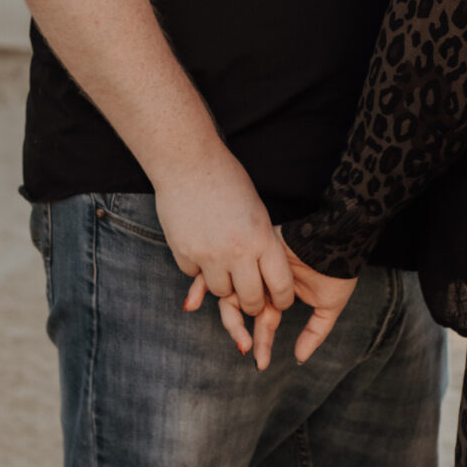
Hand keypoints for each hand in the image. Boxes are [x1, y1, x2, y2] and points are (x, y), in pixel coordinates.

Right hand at [158, 147, 294, 353]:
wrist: (188, 163)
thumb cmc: (227, 181)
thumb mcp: (257, 212)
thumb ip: (262, 244)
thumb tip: (267, 278)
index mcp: (262, 238)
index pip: (281, 286)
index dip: (282, 299)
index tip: (279, 300)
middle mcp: (237, 251)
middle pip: (251, 300)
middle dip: (253, 303)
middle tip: (252, 298)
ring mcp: (208, 255)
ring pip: (221, 292)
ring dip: (224, 284)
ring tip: (224, 264)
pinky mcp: (184, 254)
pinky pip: (194, 277)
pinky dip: (198, 268)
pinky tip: (199, 245)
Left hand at [214, 239, 358, 371]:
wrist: (341, 239)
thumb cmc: (338, 271)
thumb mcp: (328, 307)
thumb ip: (314, 332)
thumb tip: (299, 358)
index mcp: (279, 294)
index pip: (264, 321)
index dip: (262, 343)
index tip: (261, 364)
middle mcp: (263, 280)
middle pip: (242, 309)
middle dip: (241, 331)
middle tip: (245, 348)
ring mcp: (254, 265)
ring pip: (230, 293)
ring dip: (230, 317)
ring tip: (239, 337)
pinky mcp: (247, 250)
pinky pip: (222, 267)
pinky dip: (204, 283)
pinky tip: (196, 302)